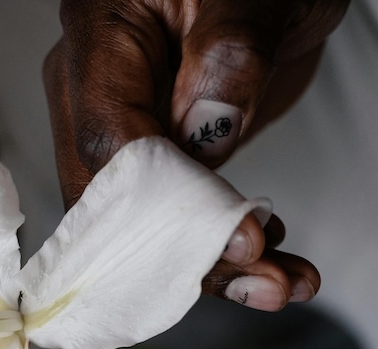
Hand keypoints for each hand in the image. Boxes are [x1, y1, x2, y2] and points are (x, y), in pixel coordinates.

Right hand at [44, 0, 347, 309]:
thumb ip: (228, 52)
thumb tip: (205, 132)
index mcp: (100, 36)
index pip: (107, 140)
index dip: (165, 201)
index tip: (235, 234)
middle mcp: (97, 90)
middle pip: (116, 200)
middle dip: (185, 254)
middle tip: (260, 278)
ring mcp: (129, 127)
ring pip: (146, 223)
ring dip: (215, 265)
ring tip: (280, 284)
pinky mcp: (164, 155)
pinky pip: (179, 215)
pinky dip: (227, 248)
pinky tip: (274, 267)